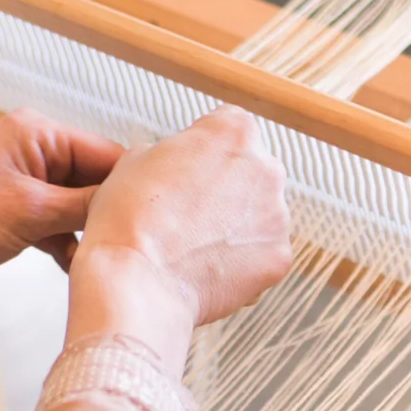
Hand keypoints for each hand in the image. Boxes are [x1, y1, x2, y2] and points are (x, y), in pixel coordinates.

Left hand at [0, 110, 123, 314]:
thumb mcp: (29, 213)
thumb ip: (86, 205)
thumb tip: (136, 201)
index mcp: (39, 132)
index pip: (108, 154)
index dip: (133, 188)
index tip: (160, 222)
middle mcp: (35, 150)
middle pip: (97, 180)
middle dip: (111, 215)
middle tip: (137, 250)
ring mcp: (26, 182)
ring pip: (80, 207)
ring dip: (90, 235)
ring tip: (107, 263)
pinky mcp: (16, 212)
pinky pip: (60, 225)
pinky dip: (69, 246)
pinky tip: (77, 268)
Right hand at [65, 106, 291, 373]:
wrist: (137, 282)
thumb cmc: (130, 220)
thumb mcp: (136, 157)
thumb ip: (173, 151)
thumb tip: (178, 164)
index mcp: (234, 131)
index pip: (228, 129)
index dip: (201, 154)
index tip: (186, 173)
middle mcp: (266, 167)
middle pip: (249, 173)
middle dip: (225, 190)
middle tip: (188, 214)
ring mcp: (277, 215)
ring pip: (258, 216)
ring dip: (234, 227)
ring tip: (195, 246)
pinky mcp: (279, 258)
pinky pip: (262, 254)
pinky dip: (242, 262)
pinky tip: (209, 267)